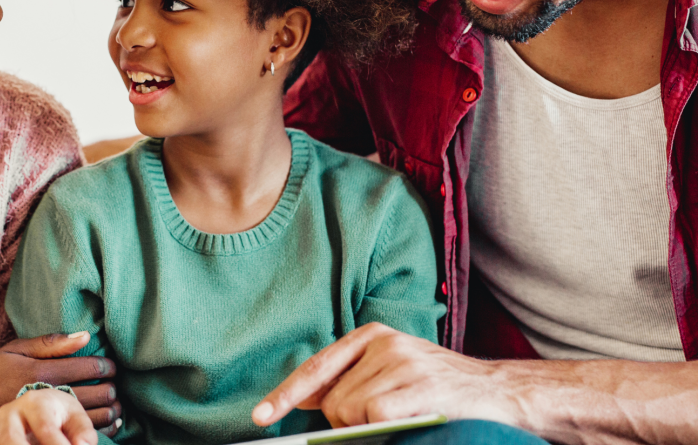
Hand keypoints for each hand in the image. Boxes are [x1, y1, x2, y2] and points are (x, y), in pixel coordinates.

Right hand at [0, 332, 120, 444]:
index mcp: (41, 371)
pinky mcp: (42, 437)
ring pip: (90, 417)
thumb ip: (49, 343)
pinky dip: (98, 430)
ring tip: (115, 405)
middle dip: (111, 389)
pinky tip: (107, 424)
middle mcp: (46, 396)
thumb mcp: (14, 350)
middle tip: (115, 386)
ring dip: (110, 411)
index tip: (111, 366)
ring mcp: (45, 420)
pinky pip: (77, 435)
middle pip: (93, 393)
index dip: (105, 366)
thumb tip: (86, 335)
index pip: (86, 366)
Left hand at [252, 323, 515, 429]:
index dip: (286, 394)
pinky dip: (385, 428)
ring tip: (404, 419)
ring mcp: (402, 361)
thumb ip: (350, 382)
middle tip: (384, 420)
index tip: (261, 416)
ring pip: (351, 411)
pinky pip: (375, 417)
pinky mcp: (419, 384)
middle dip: (346, 423)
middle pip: (333, 400)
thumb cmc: (441, 390)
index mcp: (371, 335)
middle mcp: (384, 342)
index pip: (317, 368)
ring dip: (369, 428)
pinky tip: (411, 421)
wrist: (502, 394)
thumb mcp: (391, 374)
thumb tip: (303, 400)